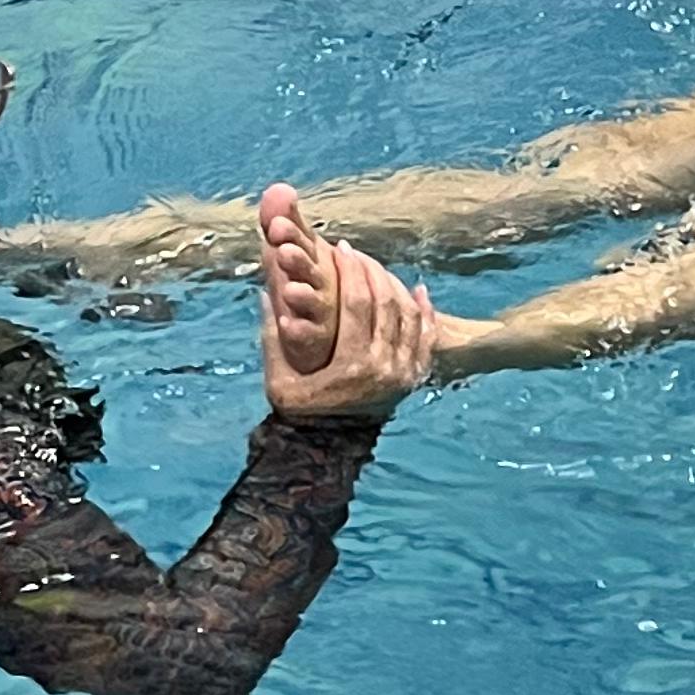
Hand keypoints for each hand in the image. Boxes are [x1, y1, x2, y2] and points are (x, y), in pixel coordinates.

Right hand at [256, 184, 436, 420]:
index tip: (340, 249)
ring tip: (377, 267)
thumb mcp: (278, 377)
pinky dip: (424, 310)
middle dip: (370, 269)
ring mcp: (404, 372)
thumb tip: (266, 292)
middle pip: (385, 302)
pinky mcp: (415, 376)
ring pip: (409, 314)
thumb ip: (271, 336)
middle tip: (356, 252)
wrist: (329, 445)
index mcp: (352, 365)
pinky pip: (427, 335)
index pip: (356, 303)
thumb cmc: (299, 408)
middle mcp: (384, 367)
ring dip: (394, 284)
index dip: (349, 271)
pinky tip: (416, 288)